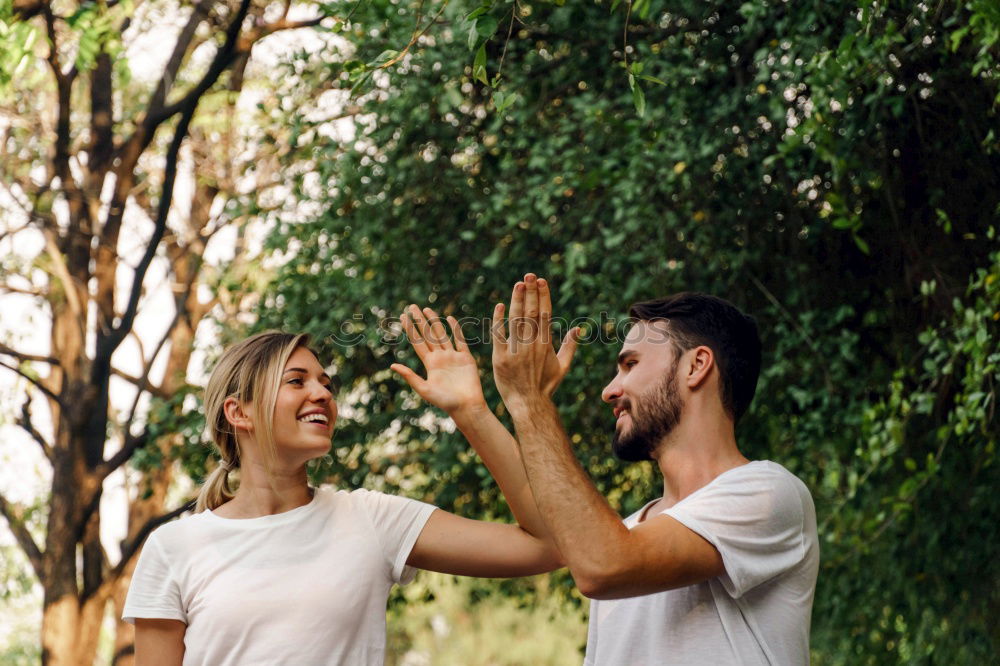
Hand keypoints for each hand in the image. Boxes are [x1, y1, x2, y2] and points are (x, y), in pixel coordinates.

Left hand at [391, 304, 487, 414]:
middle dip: (420, 321)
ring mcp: (453, 357)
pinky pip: (460, 340)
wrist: (467, 407)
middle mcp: (440, 358)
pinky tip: (450, 319)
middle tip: (412, 306)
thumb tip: (392, 365)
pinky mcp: (466, 358)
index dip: (411, 329)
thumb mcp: (424, 389)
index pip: (418, 342)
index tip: (403, 317)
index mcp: (429, 364)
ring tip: (427, 309)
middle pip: (428, 335)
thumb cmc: (445, 402)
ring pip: (442, 334)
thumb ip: (410, 376)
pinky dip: (456, 329)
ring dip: (434, 322)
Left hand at [492, 274, 578, 407]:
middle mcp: (532, 345)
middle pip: (531, 313)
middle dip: (530, 292)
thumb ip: (570, 347)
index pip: (545, 314)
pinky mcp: (501, 358)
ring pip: (516, 320)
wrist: (529, 404)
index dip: (543, 296)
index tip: (541, 281)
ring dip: (517, 300)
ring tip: (518, 283)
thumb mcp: (562, 367)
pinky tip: (500, 306)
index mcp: (546, 344)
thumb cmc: (546, 386)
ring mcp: (516, 351)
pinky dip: (499, 320)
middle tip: (528, 275)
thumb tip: (578, 329)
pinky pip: (499, 335)